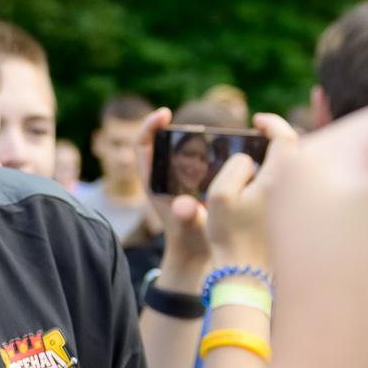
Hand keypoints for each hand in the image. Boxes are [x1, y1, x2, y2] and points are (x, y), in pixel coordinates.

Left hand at [136, 109, 209, 285]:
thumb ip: (187, 216)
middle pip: (161, 141)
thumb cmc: (190, 240)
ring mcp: (175, 178)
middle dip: (175, 128)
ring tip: (213, 135)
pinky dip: (206, 150)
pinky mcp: (190, 182)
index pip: (142, 145)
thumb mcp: (189, 226)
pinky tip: (225, 149)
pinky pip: (195, 158)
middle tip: (198, 126)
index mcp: (153, 181)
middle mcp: (161, 175)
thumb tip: (185, 207)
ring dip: (192, 137)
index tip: (165, 113)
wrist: (195, 253)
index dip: (149, 125)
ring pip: (178, 148)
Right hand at [203, 114, 297, 271]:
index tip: (256, 121)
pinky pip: (297, 187)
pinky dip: (285, 177)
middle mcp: (298, 189)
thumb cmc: (230, 236)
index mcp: (281, 178)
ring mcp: (302, 204)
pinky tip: (265, 186)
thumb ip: (236, 166)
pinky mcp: (300, 217)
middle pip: (298, 150)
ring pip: (299, 169)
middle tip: (260, 136)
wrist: (246, 274)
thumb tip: (249, 160)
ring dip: (283, 159)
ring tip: (260, 160)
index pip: (287, 136)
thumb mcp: (220, 194)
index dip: (272, 122)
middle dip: (280, 139)